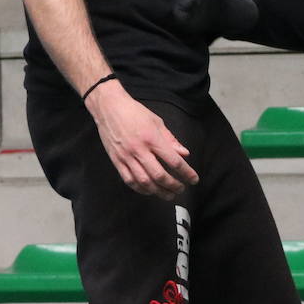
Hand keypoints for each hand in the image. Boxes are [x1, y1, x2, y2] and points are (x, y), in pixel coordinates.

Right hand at [85, 80, 198, 200]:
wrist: (109, 108)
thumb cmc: (134, 112)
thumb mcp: (156, 121)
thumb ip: (170, 139)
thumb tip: (184, 154)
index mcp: (152, 138)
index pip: (173, 161)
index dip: (186, 173)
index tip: (194, 179)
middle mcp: (139, 150)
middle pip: (159, 175)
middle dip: (173, 185)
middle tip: (181, 189)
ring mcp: (126, 157)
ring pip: (144, 182)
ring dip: (158, 191)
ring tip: (168, 195)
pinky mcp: (117, 161)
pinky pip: (129, 180)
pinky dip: (141, 189)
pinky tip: (149, 190)